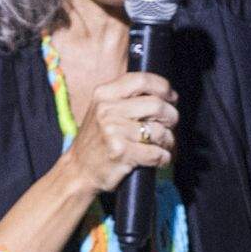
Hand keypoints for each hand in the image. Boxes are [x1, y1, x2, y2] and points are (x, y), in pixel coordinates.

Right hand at [61, 69, 178, 198]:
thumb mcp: (103, 111)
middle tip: (171, 126)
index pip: (143, 80)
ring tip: (164, 146)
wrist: (78, 171)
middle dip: (171, 117)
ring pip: (160, 131)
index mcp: (104, 94)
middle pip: (157, 105)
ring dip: (169, 141)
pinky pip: (156, 153)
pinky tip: (160, 159)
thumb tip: (166, 95)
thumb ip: (127, 98)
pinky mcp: (121, 152)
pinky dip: (164, 158)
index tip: (171, 98)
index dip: (164, 88)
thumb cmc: (97, 141)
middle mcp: (107, 110)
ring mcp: (113, 131)